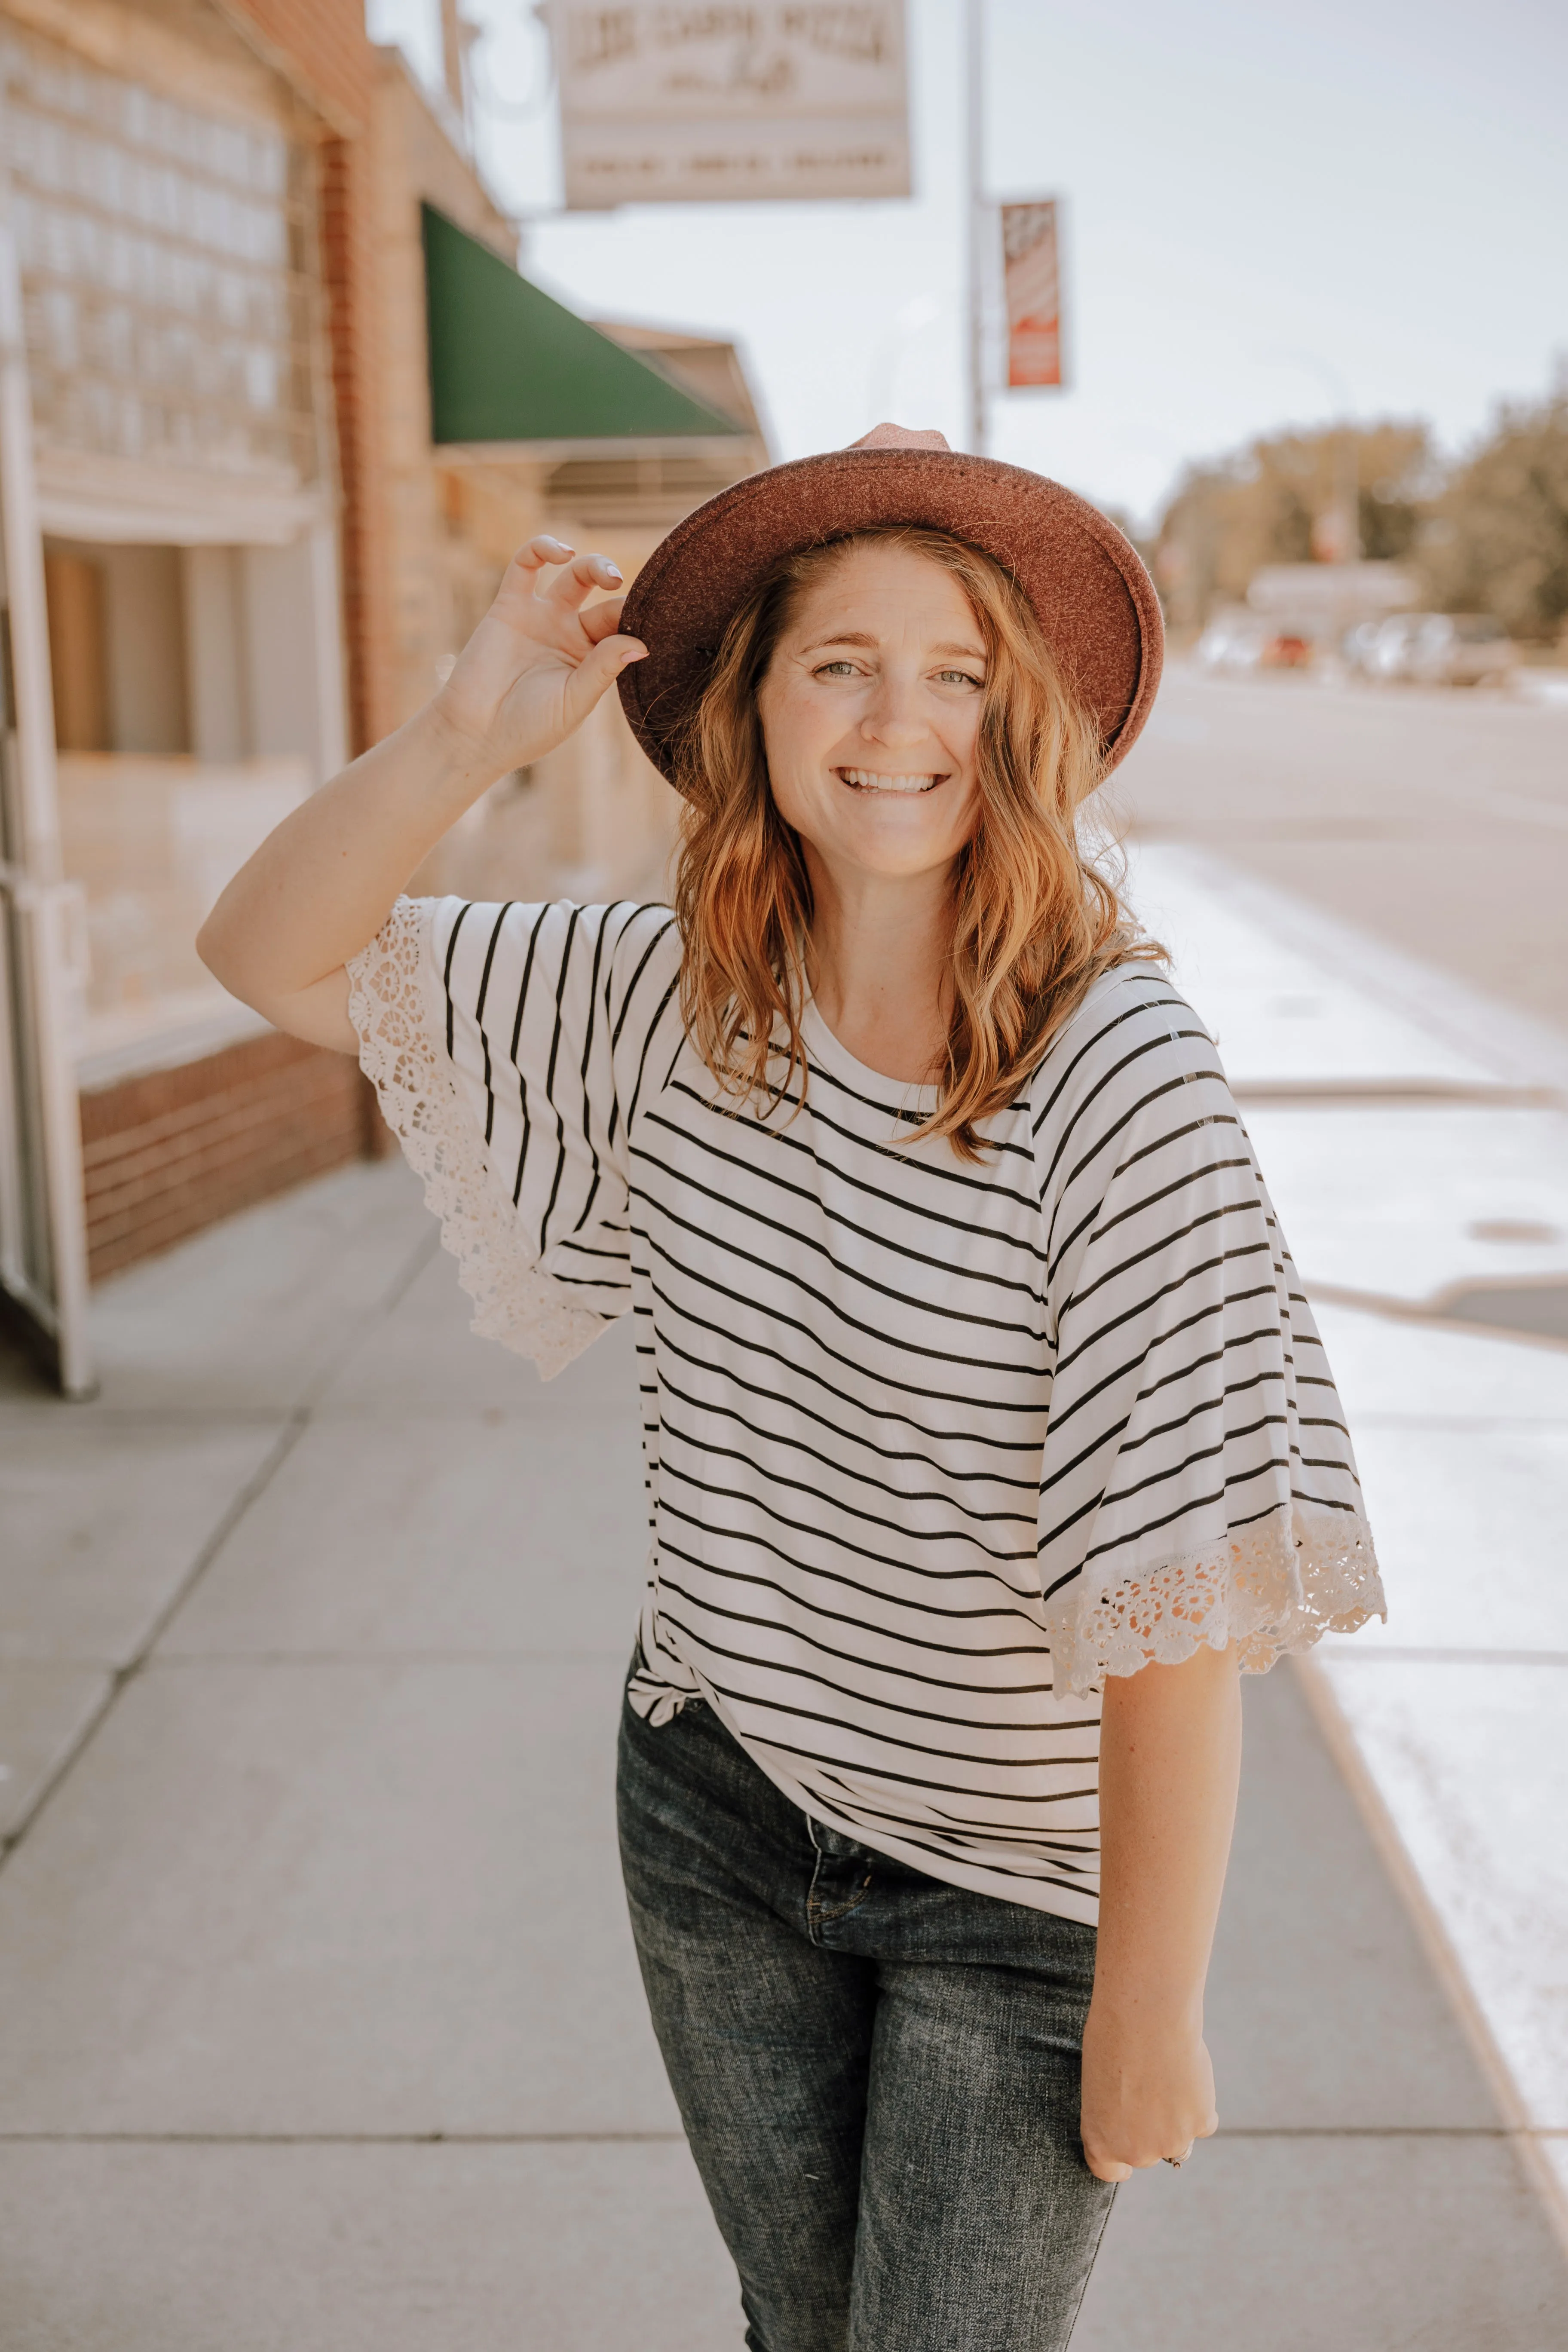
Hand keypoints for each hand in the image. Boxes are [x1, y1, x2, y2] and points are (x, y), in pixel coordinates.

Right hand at [431, 536, 646, 778]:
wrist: (476, 734)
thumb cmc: (529, 728)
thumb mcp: (574, 701)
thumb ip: (603, 669)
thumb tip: (641, 644)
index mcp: (592, 659)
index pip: (622, 628)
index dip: (637, 618)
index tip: (652, 618)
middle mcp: (569, 633)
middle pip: (604, 598)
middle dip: (618, 587)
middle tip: (622, 586)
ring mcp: (540, 617)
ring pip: (573, 576)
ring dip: (593, 565)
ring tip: (606, 575)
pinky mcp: (509, 605)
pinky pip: (526, 565)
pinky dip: (542, 549)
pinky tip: (561, 553)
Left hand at [1080, 1998, 1217, 2182]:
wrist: (1145, 2017)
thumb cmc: (1113, 2037)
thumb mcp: (1099, 2081)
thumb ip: (1116, 2110)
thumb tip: (1135, 2115)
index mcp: (1101, 2141)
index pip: (1109, 2170)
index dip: (1120, 2164)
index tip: (1127, 2157)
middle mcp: (1135, 2151)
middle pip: (1148, 2152)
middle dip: (1151, 2131)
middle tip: (1151, 2092)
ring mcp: (1170, 2142)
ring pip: (1179, 2138)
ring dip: (1178, 2117)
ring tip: (1168, 2075)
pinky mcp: (1200, 2124)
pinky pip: (1204, 2120)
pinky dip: (1200, 2104)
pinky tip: (1189, 2075)